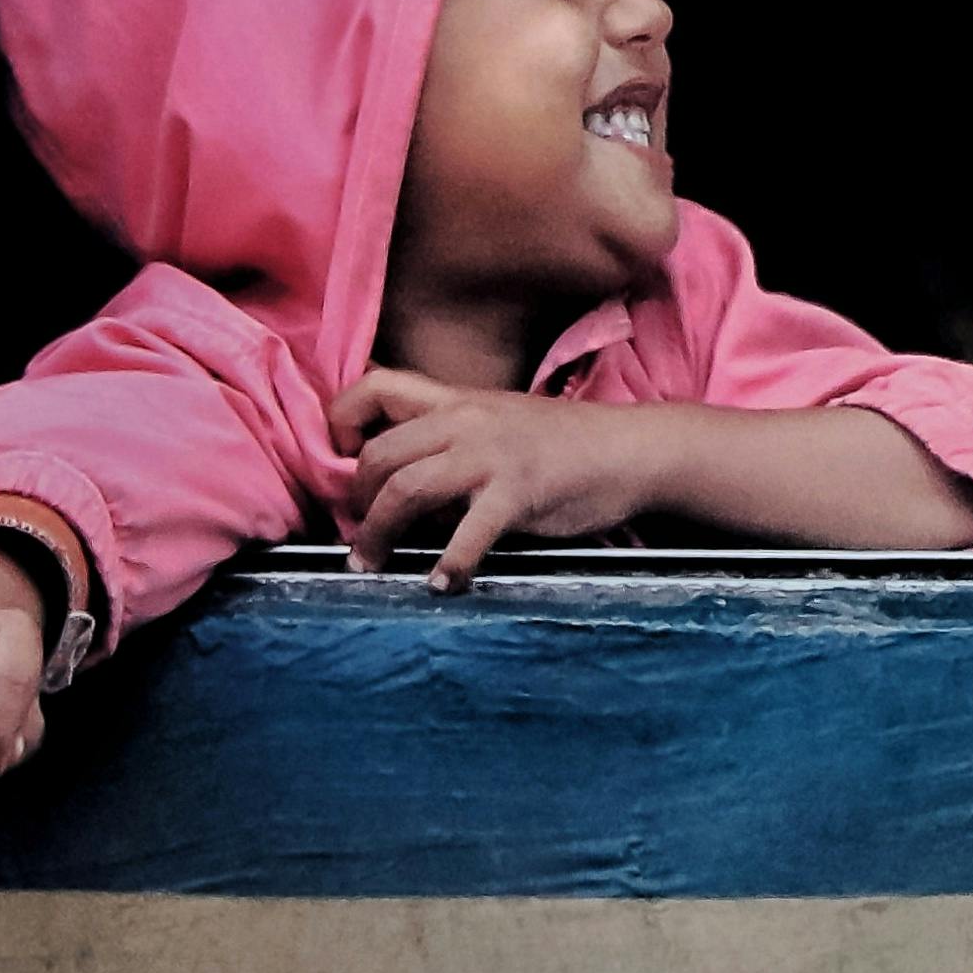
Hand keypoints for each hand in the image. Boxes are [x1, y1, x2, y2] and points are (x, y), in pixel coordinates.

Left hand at [329, 368, 662, 586]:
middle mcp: (465, 419)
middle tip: (361, 535)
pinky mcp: (518, 491)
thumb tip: (400, 497)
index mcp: (456, 399)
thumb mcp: (497, 428)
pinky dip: (449, 565)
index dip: (342, 423)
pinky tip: (443, 585)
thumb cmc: (563, 445)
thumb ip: (448, 449)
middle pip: (379, 453)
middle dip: (356, 502)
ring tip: (375, 566)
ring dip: (380, 536)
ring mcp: (491, 454)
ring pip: (406, 488)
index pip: (375, 386)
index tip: (343, 464)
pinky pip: (468, 533)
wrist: (630, 450)